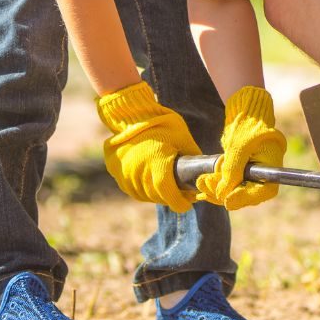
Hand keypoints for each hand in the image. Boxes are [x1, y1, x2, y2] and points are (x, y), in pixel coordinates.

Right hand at [96, 80, 200, 212]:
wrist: (132, 114)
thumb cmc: (162, 123)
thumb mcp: (183, 138)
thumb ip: (191, 157)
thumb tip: (200, 173)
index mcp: (158, 164)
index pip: (169, 194)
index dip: (179, 203)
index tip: (187, 204)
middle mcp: (140, 173)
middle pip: (157, 196)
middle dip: (170, 198)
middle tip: (181, 196)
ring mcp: (126, 174)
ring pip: (144, 195)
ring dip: (156, 195)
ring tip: (166, 189)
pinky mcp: (118, 174)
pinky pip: (132, 189)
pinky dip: (143, 190)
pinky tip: (151, 185)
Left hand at [196, 86, 286, 209]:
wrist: (246, 109)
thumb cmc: (248, 125)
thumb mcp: (239, 147)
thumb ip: (232, 172)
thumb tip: (222, 195)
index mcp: (272, 166)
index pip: (264, 191)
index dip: (246, 198)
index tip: (227, 200)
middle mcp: (264, 173)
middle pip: (247, 193)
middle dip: (225, 193)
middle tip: (207, 186)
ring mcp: (252, 172)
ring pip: (235, 190)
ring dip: (217, 189)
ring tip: (202, 182)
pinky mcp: (241, 169)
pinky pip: (230, 183)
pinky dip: (217, 183)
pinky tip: (204, 182)